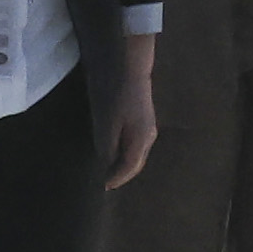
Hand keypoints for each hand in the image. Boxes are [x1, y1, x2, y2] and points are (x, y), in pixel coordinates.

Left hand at [100, 39, 158, 189]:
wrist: (127, 64)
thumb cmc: (115, 94)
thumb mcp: (106, 123)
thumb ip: (107, 147)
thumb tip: (107, 166)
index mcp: (141, 140)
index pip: (129, 168)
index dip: (117, 179)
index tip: (103, 187)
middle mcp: (148, 136)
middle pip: (136, 163)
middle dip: (123, 174)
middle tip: (106, 183)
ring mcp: (148, 125)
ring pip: (137, 153)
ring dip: (125, 163)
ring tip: (109, 170)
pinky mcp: (143, 116)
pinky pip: (135, 142)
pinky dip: (125, 151)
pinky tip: (115, 149)